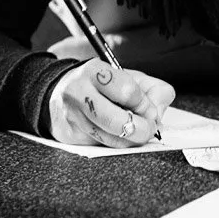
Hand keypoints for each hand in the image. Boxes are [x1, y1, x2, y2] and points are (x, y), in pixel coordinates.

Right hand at [47, 61, 174, 147]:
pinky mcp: (69, 135)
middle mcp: (79, 92)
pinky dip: (116, 144)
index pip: (129, 92)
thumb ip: (152, 89)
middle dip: (141, 129)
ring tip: (137, 132)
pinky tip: (119, 135)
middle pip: (118, 121)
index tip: (150, 110)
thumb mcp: (128, 76)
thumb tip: (159, 112)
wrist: (59, 91)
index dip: (146, 105)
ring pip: (110, 139)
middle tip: (149, 128)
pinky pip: (101, 146)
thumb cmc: (100, 85)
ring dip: (130, 140)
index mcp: (95, 71)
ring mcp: (72, 116)